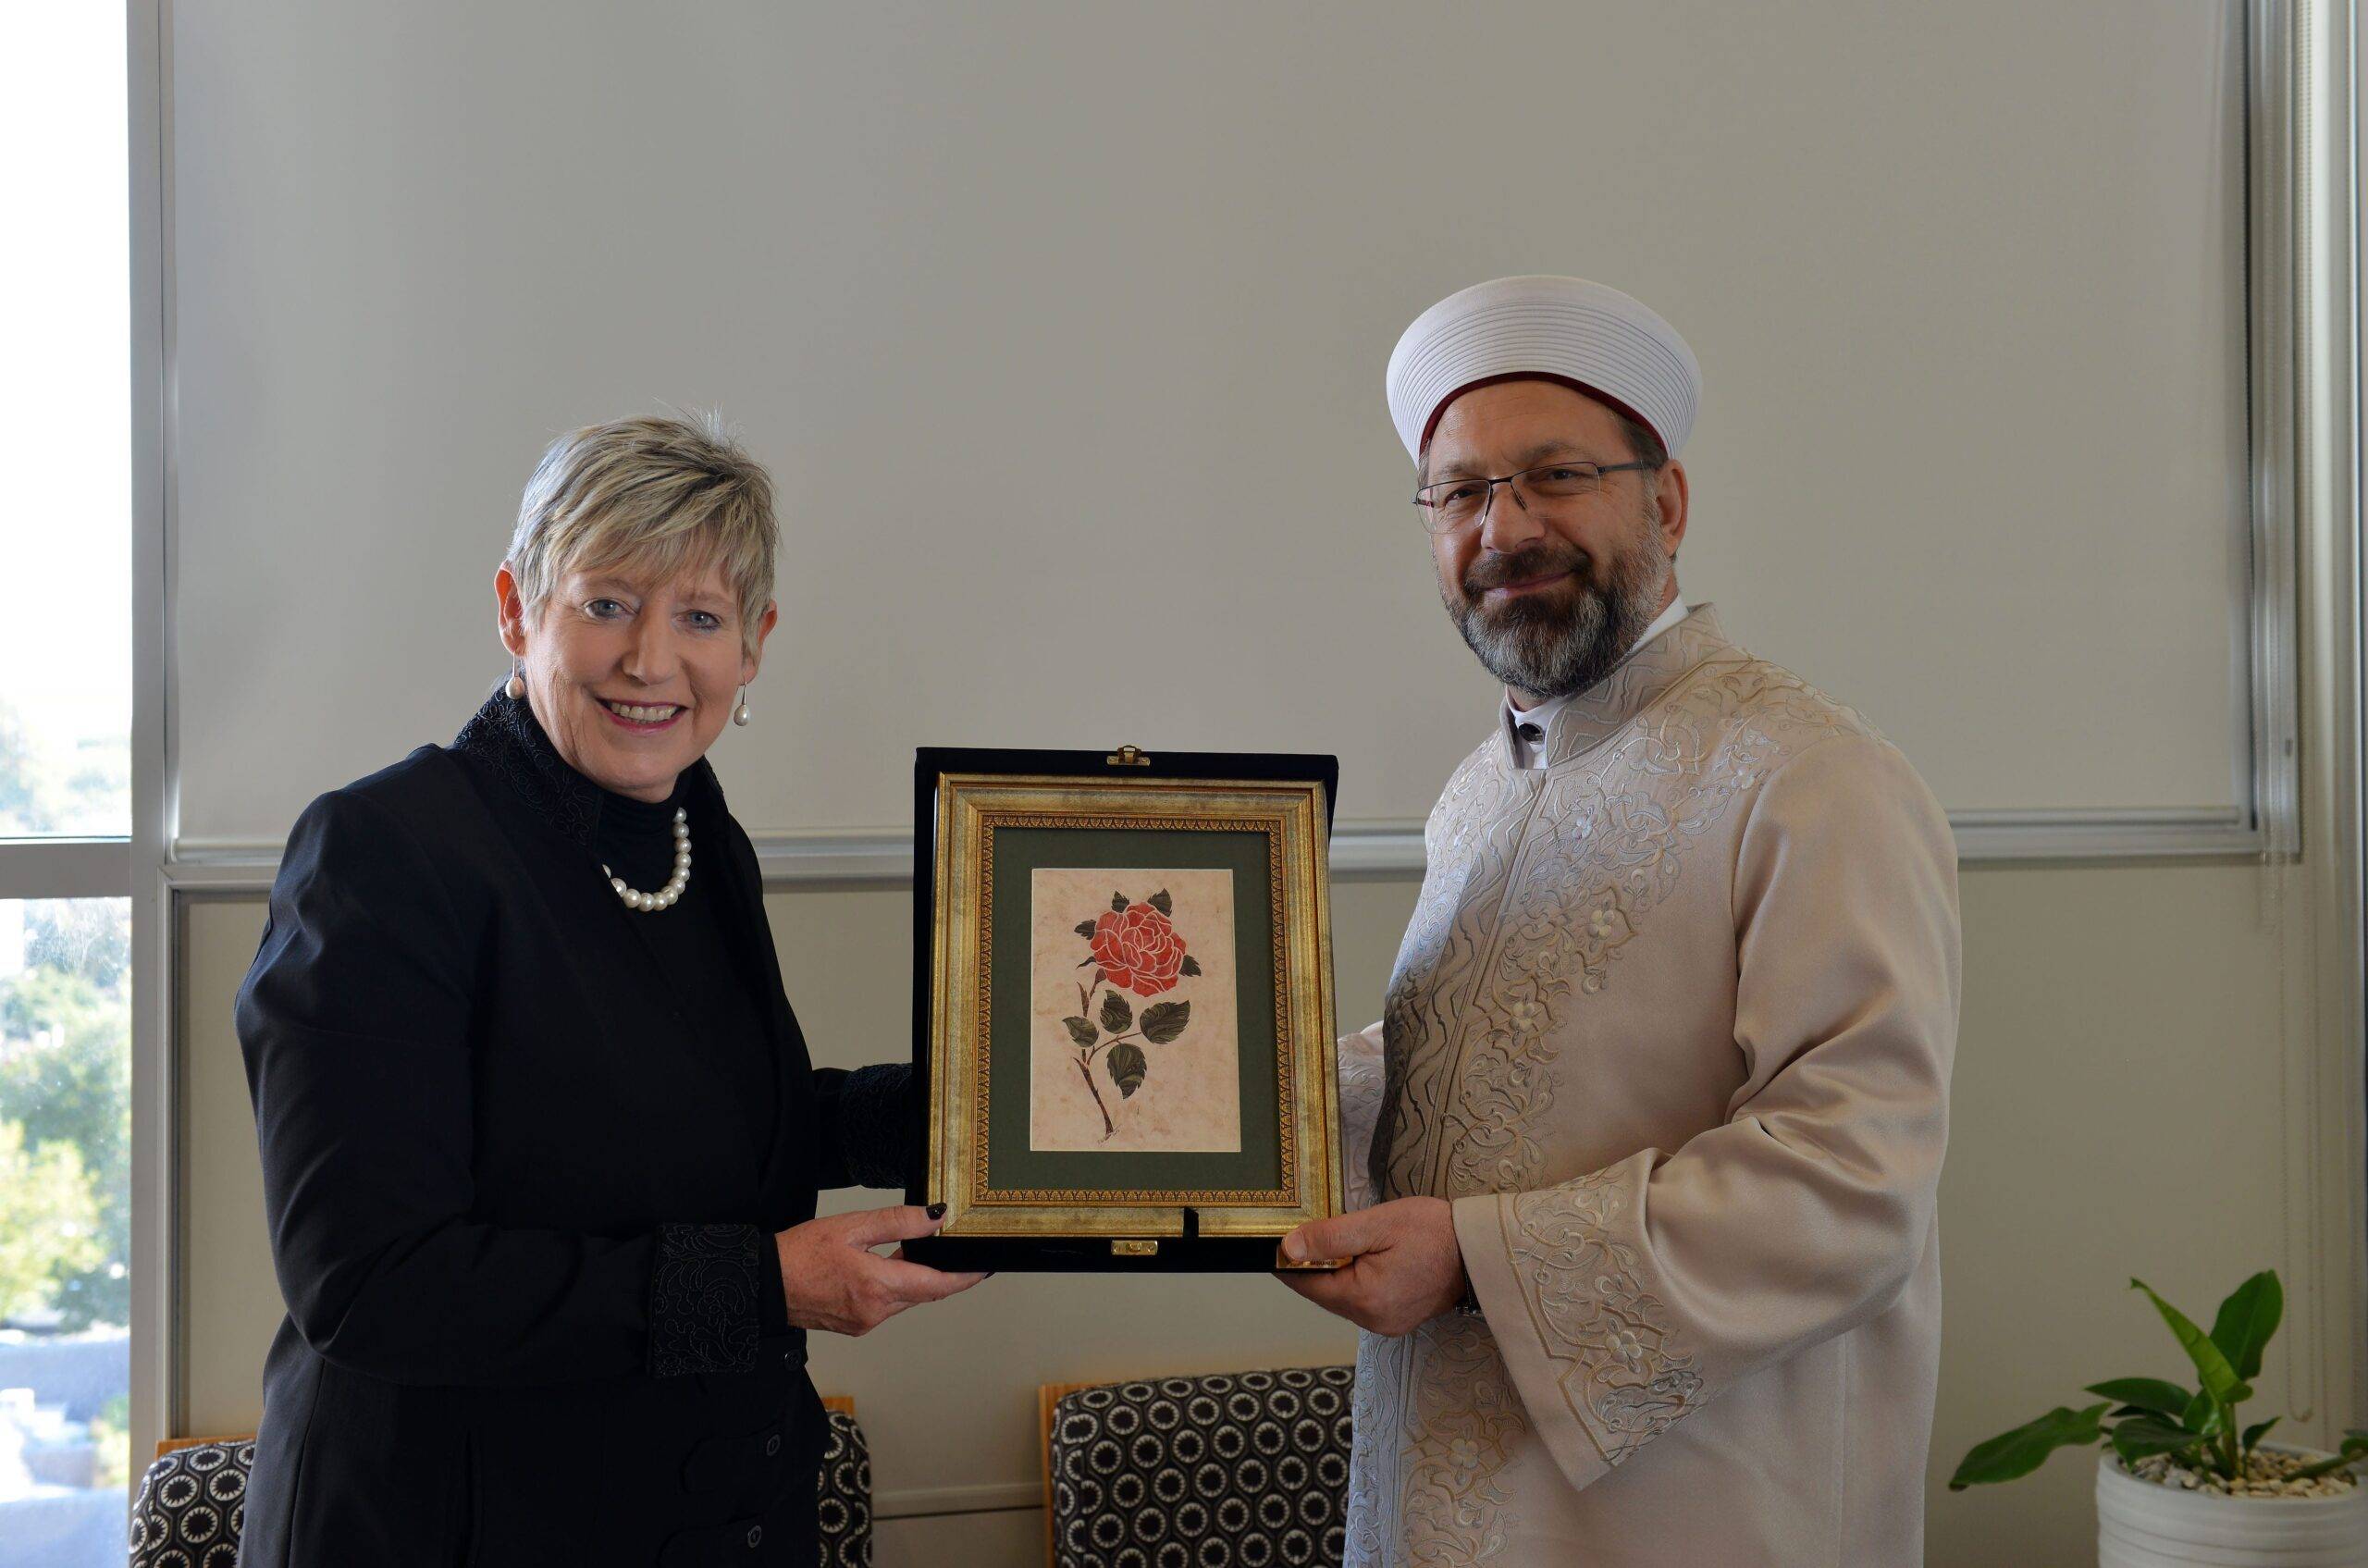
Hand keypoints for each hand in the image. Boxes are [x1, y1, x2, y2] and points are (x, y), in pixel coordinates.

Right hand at [774, 1204, 986, 1336]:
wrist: (764, 1284)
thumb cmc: (800, 1254)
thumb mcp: (852, 1227)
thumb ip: (898, 1222)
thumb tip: (935, 1219)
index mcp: (878, 1286)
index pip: (937, 1285)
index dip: (965, 1277)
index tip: (984, 1268)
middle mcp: (876, 1311)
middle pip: (923, 1292)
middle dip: (937, 1272)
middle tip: (945, 1247)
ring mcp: (865, 1322)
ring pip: (904, 1299)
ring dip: (911, 1277)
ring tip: (907, 1251)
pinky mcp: (855, 1325)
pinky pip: (886, 1305)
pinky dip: (892, 1287)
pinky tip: (882, 1267)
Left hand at [1275, 1196, 1466, 1335]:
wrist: (1480, 1249)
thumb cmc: (1433, 1231)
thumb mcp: (1377, 1224)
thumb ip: (1330, 1238)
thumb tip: (1289, 1248)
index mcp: (1364, 1299)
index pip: (1308, 1285)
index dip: (1290, 1263)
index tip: (1278, 1241)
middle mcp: (1373, 1320)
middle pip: (1324, 1293)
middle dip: (1316, 1265)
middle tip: (1315, 1232)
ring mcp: (1387, 1324)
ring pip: (1343, 1297)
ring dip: (1338, 1272)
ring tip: (1347, 1242)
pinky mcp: (1399, 1319)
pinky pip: (1364, 1301)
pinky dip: (1357, 1281)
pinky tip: (1368, 1258)